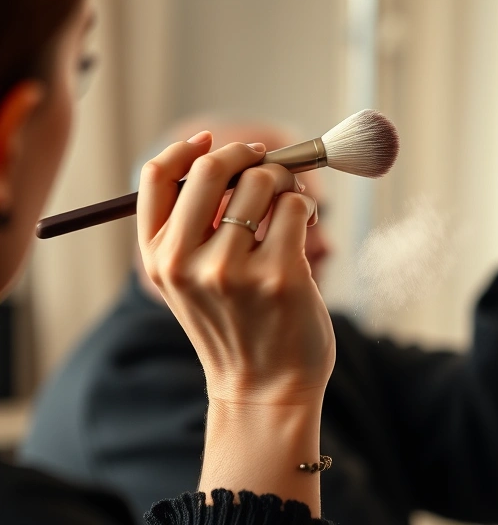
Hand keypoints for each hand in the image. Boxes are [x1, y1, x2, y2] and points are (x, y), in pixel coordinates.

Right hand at [136, 132, 331, 511]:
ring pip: (262, 182)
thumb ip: (195, 226)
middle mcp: (186, 262)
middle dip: (248, 156)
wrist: (264, 389)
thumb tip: (231, 159)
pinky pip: (297, 208)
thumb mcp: (191, 281)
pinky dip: (306, 207)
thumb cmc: (236, 326)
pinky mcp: (280, 275)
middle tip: (269, 165)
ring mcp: (232, 270)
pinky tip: (306, 227)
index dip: (190, 149)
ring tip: (292, 206)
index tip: (216, 143)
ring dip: (285, 183)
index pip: (156, 176)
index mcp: (157, 258)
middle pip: (211, 168)